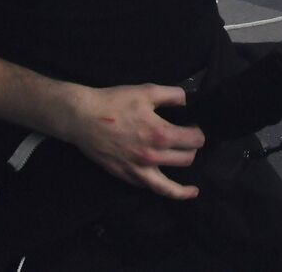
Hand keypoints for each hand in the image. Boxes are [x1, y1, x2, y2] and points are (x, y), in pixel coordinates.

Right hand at [63, 84, 206, 198]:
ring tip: (192, 190)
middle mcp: (152, 157)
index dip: (199, 133)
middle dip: (192, 150)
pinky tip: (164, 186)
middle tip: (188, 145)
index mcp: (161, 134)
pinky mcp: (124, 176)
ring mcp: (137, 170)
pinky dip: (159, 188)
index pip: (194, 141)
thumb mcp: (147, 91)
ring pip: (169, 187)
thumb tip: (188, 101)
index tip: (195, 129)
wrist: (82, 118)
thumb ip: (173, 95)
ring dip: (183, 185)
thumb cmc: (114, 103)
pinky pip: (147, 188)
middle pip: (187, 160)